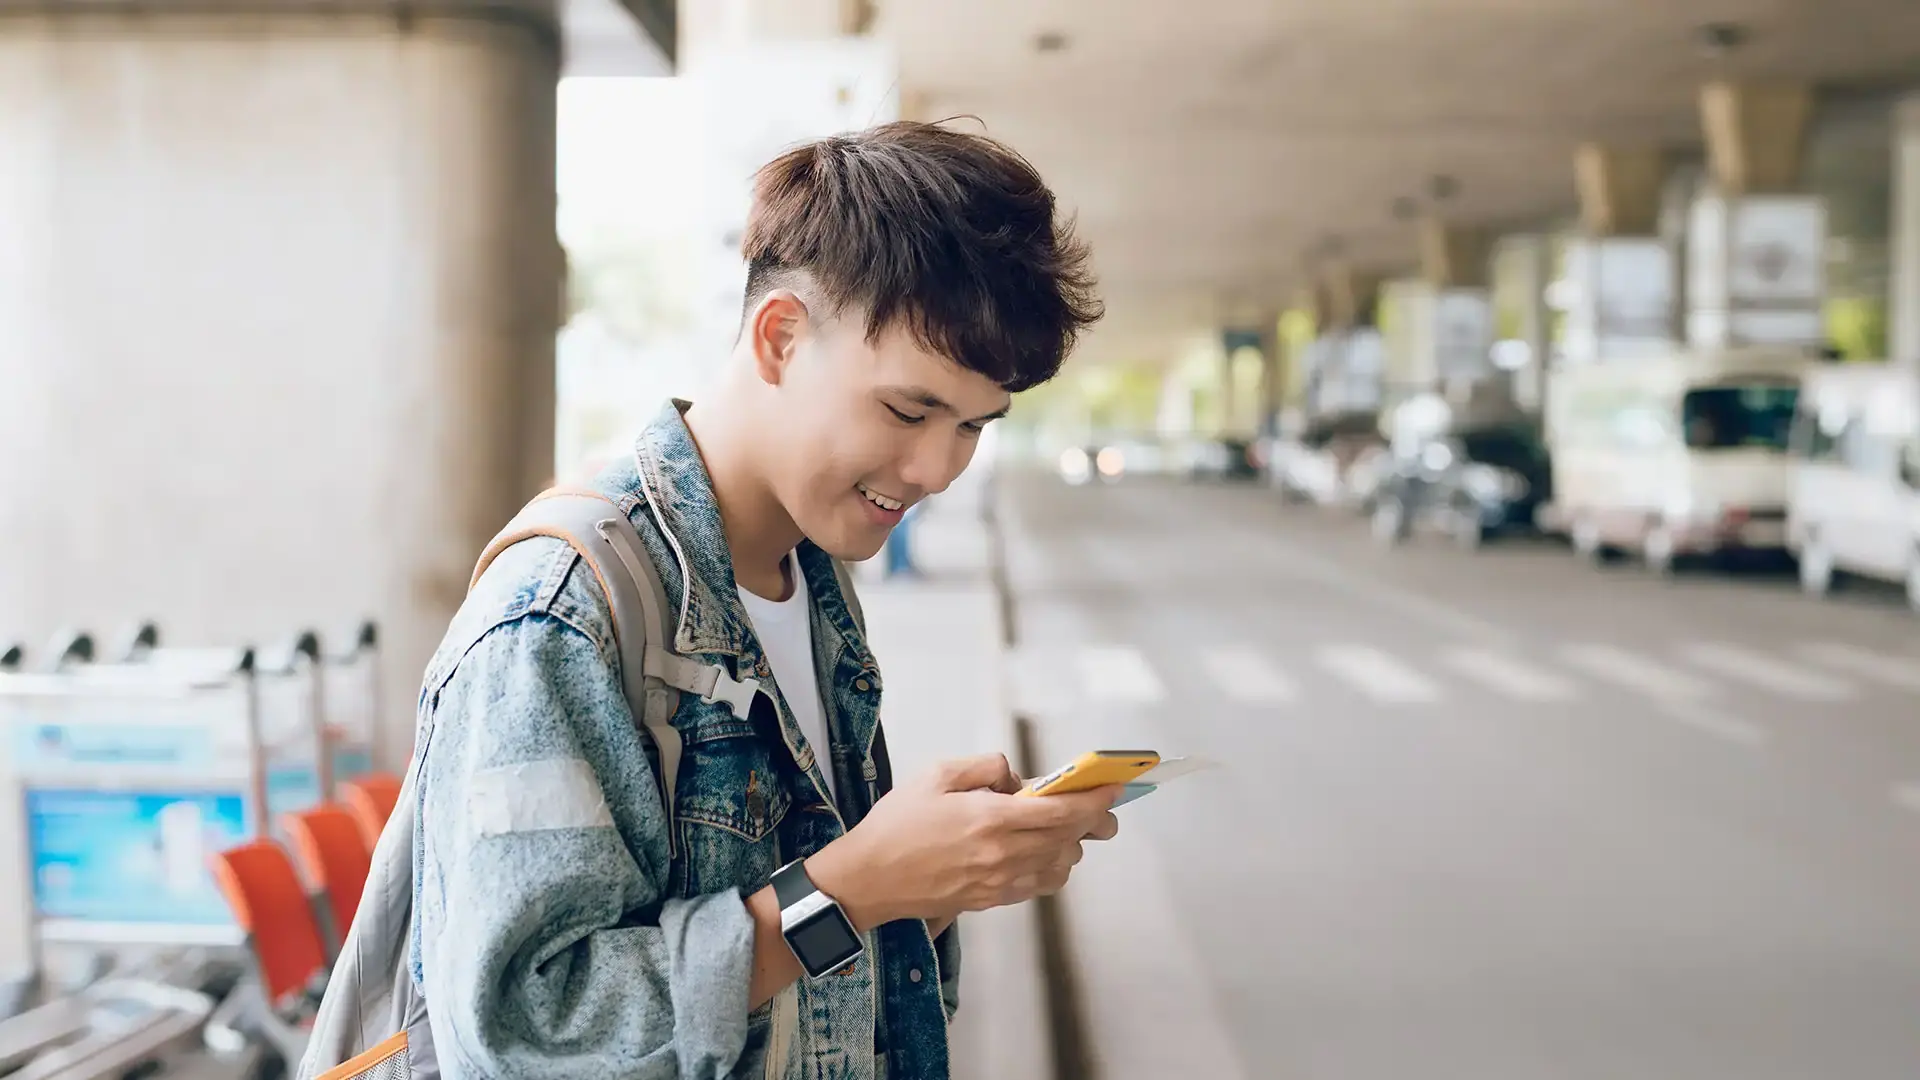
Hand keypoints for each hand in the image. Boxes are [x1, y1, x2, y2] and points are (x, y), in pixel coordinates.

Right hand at [808, 753, 1120, 926]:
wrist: (869, 879)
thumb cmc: (898, 823)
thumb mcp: (937, 774)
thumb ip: (986, 767)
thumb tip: (1019, 779)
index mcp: (990, 819)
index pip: (1061, 812)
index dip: (1094, 801)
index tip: (1112, 788)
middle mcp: (1002, 855)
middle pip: (1069, 840)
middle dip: (1093, 822)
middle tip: (1101, 807)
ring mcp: (999, 883)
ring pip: (1060, 866)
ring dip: (1070, 845)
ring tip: (1061, 828)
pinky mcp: (991, 900)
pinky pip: (1039, 886)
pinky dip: (1050, 867)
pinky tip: (1038, 852)